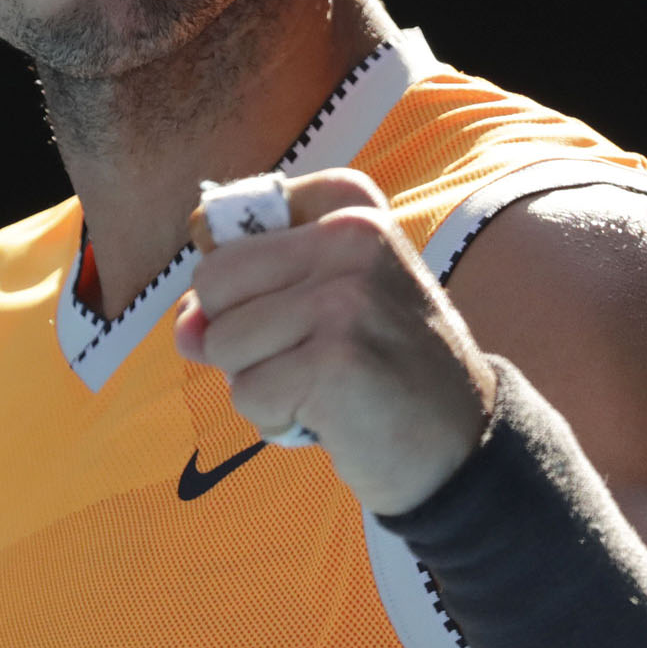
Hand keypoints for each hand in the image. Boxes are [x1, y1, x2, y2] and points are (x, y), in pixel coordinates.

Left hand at [173, 168, 497, 516]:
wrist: (461, 443)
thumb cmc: (380, 365)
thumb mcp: (324, 298)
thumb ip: (242, 295)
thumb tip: (185, 330)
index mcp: (349, 204)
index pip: (219, 222)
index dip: (230, 280)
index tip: (288, 301)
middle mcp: (352, 236)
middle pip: (213, 282)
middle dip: (237, 334)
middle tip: (305, 354)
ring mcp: (346, 298)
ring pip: (222, 342)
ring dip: (258, 381)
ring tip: (320, 385)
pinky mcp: (336, 361)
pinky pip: (247, 393)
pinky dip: (274, 418)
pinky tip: (328, 416)